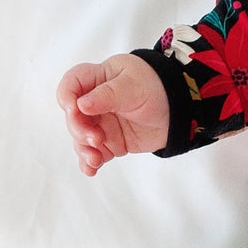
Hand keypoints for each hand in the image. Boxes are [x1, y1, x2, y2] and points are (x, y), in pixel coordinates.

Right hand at [58, 53, 169, 174]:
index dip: (66, 96)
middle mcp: (95, 101)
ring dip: (83, 149)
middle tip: (95, 138)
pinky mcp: (110, 141)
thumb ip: (107, 95)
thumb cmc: (158, 88)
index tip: (73, 109)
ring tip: (95, 159)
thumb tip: (80, 105)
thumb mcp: (133, 86)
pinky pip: (94, 152)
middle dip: (79, 129)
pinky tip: (91, 169)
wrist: (181, 111)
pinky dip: (89, 162)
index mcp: (99, 78)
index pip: (72, 84)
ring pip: (81, 137)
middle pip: (74, 116)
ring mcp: (102, 123)